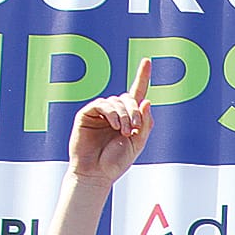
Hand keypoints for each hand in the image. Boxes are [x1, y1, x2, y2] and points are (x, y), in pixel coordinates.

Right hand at [70, 59, 151, 183]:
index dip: (142, 77)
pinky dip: (112, 113)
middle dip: (135, 111)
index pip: (136, 94)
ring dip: (124, 115)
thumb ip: (144, 124)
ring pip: (116, 101)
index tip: (147, 61)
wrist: (97, 173)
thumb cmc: (116, 161)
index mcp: (128, 118)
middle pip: (128, 98)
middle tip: (134, 130)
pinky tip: (114, 126)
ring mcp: (100, 112)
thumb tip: (146, 101)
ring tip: (123, 133)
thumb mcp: (138, 144)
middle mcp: (114, 112)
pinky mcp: (87, 114)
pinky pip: (102, 104)